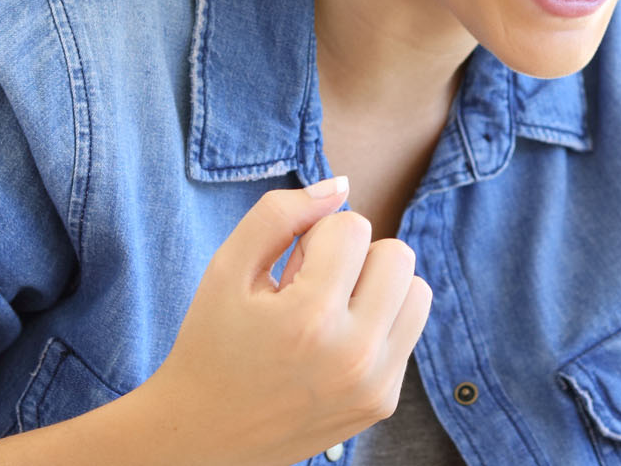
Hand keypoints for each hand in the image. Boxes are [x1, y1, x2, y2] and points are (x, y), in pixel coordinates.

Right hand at [138, 176, 433, 465]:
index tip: (288, 270)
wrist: (205, 434)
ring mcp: (375, 384)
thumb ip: (280, 214)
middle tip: (311, 287)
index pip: (353, 226)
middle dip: (355, 258)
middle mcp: (354, 354)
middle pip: (398, 254)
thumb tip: (340, 185)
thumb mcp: (226, 268)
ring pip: (416, 291)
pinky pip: (406, 332)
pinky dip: (375, 326)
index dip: (315, 237)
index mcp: (311, 317)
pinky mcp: (384, 402)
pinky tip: (332, 345)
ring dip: (377, 288)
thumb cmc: (212, 343)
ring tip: (328, 311)